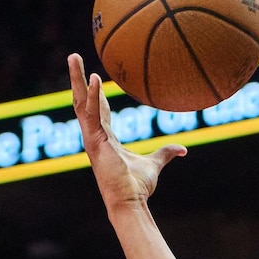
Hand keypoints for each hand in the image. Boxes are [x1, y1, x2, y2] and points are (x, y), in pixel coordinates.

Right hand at [70, 53, 185, 207]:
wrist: (130, 201)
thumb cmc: (138, 186)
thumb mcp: (154, 164)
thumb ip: (166, 154)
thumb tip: (183, 149)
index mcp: (104, 138)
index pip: (97, 110)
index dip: (95, 94)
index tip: (93, 77)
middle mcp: (94, 134)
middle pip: (82, 100)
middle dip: (77, 78)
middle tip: (75, 56)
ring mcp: (92, 137)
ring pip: (80, 102)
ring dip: (77, 79)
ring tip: (75, 57)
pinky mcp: (94, 141)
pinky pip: (92, 115)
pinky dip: (92, 96)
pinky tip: (93, 79)